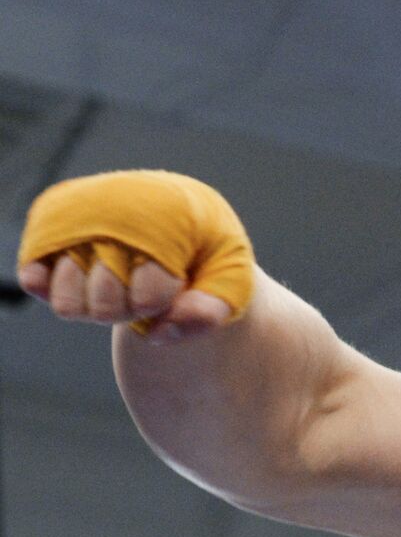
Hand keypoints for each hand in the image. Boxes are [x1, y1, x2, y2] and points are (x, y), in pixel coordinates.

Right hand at [16, 169, 254, 340]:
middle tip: (147, 283)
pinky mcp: (48, 224)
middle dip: (132, 310)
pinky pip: (34, 278)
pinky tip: (84, 279)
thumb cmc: (206, 248)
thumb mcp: (230, 278)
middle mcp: (113, 205)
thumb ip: (213, 308)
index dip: (163, 304)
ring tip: (119, 279)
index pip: (148, 296)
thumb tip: (163, 331)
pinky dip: (55, 290)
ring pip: (69, 305)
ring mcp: (76, 215)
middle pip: (107, 306)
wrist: (178, 211)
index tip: (178, 280)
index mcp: (165, 212)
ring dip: (98, 306)